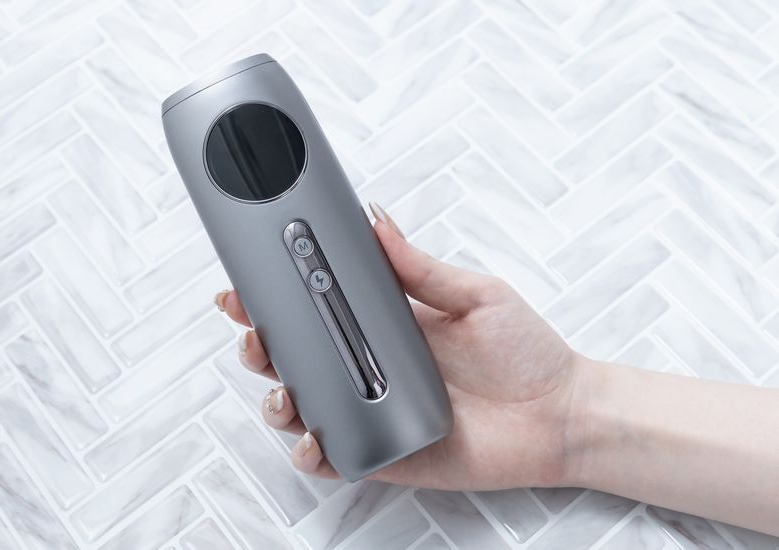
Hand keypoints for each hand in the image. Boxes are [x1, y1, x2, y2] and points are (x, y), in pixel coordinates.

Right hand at [216, 203, 584, 489]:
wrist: (558, 415)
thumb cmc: (526, 354)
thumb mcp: (475, 295)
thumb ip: (421, 267)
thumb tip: (378, 221)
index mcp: (387, 326)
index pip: (319, 308)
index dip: (277, 298)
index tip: (247, 285)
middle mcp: (372, 368)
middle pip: (297, 358)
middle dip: (261, 345)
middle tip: (254, 333)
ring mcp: (374, 412)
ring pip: (304, 409)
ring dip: (277, 400)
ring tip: (282, 390)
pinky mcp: (385, 452)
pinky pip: (334, 457)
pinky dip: (311, 452)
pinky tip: (311, 438)